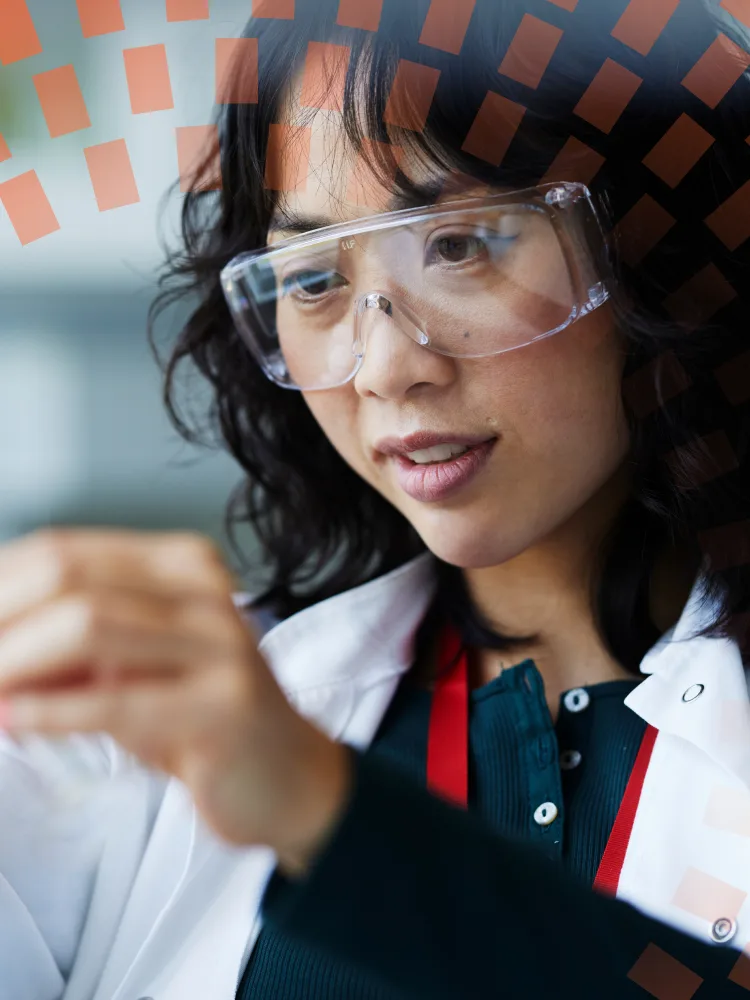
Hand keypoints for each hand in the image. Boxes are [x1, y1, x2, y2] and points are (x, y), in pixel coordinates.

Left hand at [0, 528, 351, 873]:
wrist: (287, 777)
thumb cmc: (199, 718)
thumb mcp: (132, 668)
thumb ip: (67, 648)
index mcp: (180, 565)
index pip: (62, 552)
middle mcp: (204, 591)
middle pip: (68, 579)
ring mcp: (220, 644)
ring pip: (89, 627)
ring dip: (14, 664)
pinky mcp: (224, 706)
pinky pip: (117, 701)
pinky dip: (50, 711)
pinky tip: (12, 722)